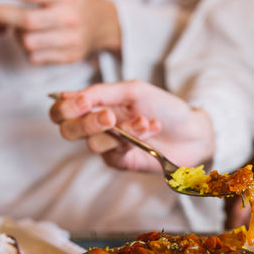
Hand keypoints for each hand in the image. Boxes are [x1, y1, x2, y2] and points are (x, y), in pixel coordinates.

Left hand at [0, 0, 119, 64]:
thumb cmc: (71, 0)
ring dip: (15, 34)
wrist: (104, 24)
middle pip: (25, 20)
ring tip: (18, 24)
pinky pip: (36, 57)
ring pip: (28, 42)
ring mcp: (72, 40)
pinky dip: (28, 48)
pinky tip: (34, 38)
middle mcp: (70, 18)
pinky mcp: (70, 57)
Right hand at [49, 80, 215, 171]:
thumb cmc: (164, 107)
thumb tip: (66, 96)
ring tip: (147, 122)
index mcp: (95, 104)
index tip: (83, 103)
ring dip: (122, 131)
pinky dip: (133, 140)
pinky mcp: (122, 162)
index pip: (61, 110)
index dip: (64, 108)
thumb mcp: (133, 91)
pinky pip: (114, 155)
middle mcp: (97, 126)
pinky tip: (151, 129)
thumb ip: (100, 92)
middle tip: (110, 118)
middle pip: (68, 130)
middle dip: (86, 123)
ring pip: (93, 144)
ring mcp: (109, 146)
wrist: (193, 131)